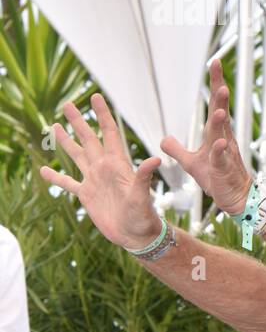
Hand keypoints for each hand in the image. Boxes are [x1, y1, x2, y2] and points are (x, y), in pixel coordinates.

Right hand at [39, 94, 164, 249]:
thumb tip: (155, 159)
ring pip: (76, 155)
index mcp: (117, 164)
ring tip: (55, 125)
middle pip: (88, 139)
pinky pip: (67, 183)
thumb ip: (144, 177)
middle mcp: (104, 168)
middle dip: (79, 121)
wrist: (137, 235)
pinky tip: (44, 169)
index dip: (103, 115)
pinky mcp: (86, 195)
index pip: (109, 133)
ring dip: (66, 141)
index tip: (96, 96)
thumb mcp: (143, 196)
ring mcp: (94, 180)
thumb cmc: (144, 216)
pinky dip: (56, 176)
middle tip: (67, 103)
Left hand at [160, 59, 253, 214]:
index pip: (214, 104)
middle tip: (218, 72)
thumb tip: (163, 138)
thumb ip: (177, 149)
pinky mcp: (223, 170)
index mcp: (216, 133)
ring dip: (221, 120)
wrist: (235, 197)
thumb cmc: (216, 178)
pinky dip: (220, 151)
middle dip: (219, 92)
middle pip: (220, 111)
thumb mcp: (190, 162)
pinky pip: (221, 159)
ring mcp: (225, 153)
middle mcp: (223, 138)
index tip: (215, 62)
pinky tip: (219, 144)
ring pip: (222, 133)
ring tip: (220, 108)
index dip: (215, 83)